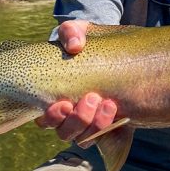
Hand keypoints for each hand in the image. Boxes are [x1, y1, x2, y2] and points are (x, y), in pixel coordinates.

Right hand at [34, 20, 117, 147]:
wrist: (113, 51)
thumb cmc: (86, 43)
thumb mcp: (78, 32)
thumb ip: (72, 32)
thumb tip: (74, 45)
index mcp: (54, 97)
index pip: (46, 119)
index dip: (53, 116)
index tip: (65, 103)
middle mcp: (69, 115)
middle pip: (66, 132)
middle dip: (78, 119)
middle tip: (92, 97)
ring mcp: (89, 122)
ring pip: (85, 138)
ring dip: (96, 125)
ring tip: (110, 104)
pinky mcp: (109, 124)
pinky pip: (108, 138)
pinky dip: (113, 131)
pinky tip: (123, 115)